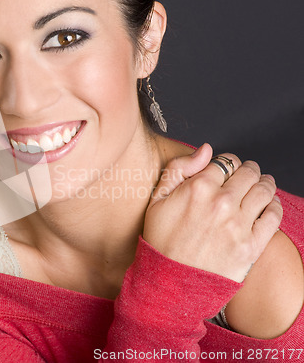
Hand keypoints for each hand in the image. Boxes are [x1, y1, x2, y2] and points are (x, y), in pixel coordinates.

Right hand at [144, 143, 282, 281]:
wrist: (169, 281)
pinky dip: (274, 206)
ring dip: (265, 183)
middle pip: (248, 173)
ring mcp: (238, 225)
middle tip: (249, 173)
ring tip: (263, 185)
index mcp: (198, 188)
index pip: (225, 162)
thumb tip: (206, 150)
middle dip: (249, 170)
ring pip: (264, 191)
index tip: (228, 168)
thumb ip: (178, 168)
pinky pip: (273, 217)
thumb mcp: (157, 199)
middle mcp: (221, 203)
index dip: (228, 162)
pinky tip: (269, 205)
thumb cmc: (161, 240)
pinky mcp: (251, 246)